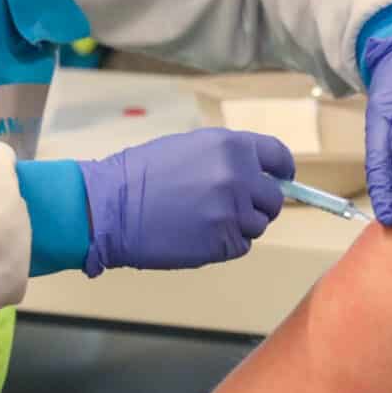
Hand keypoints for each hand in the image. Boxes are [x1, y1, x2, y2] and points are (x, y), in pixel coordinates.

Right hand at [81, 128, 293, 273]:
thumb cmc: (141, 174)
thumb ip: (227, 157)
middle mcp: (239, 176)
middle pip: (274, 198)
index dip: (282, 171)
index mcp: (232, 146)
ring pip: (258, 224)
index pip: (278, 157)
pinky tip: (197, 235)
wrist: (110, 207)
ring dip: (239, 225)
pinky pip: (241, 246)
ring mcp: (233, 211)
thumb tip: (255, 173)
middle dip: (257, 204)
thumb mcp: (190, 147)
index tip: (282, 179)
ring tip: (203, 220)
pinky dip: (225, 244)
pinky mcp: (223, 242)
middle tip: (229, 207)